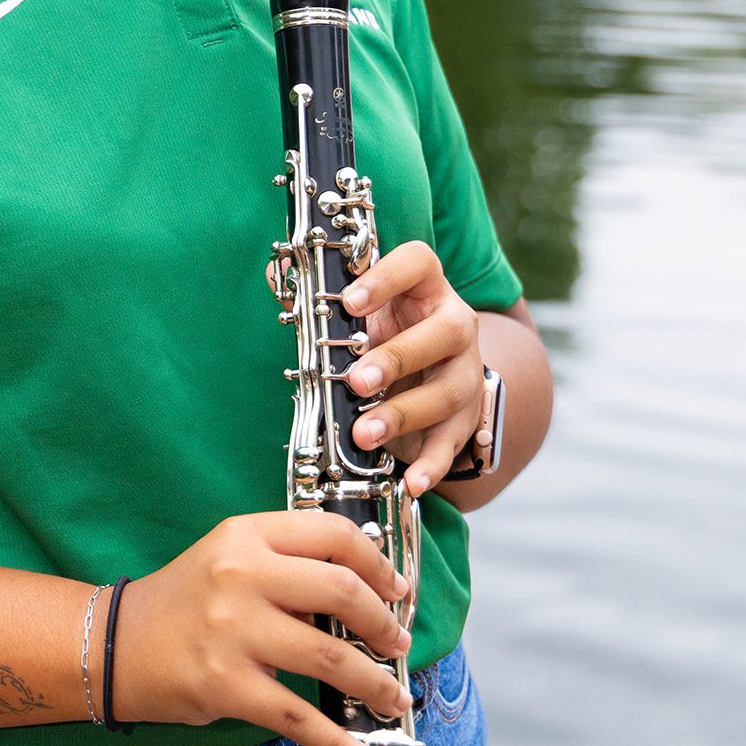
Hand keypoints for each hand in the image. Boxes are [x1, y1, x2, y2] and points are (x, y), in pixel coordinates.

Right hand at [114, 511, 410, 745]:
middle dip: (384, 624)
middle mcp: (241, 576)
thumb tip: (362, 597)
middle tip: (397, 645)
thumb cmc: (182, 603)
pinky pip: (299, 717)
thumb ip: (287, 565)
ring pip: (330, 656)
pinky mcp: (226, 685)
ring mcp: (233, 632)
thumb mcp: (229, 559)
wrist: (115, 646)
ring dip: (374, 682)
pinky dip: (338, 742)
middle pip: (342, 592)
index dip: (379, 564)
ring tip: (391, 695)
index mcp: (246, 536)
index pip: (334, 535)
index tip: (397, 591)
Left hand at [341, 240, 483, 495]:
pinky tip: (410, 481)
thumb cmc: (387, 334)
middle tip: (357, 381)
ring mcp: (465, 372)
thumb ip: (329, 304)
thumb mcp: (363, 315)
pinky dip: (432, 465)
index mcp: (426, 288)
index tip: (349, 302)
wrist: (435, 371)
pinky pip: (453, 443)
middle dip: (398, 358)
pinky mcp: (465, 418)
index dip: (387, 278)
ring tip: (364, 434)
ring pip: (449, 391)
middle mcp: (454, 326)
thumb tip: (281, 279)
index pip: (418, 264)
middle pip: (445, 331)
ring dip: (404, 415)